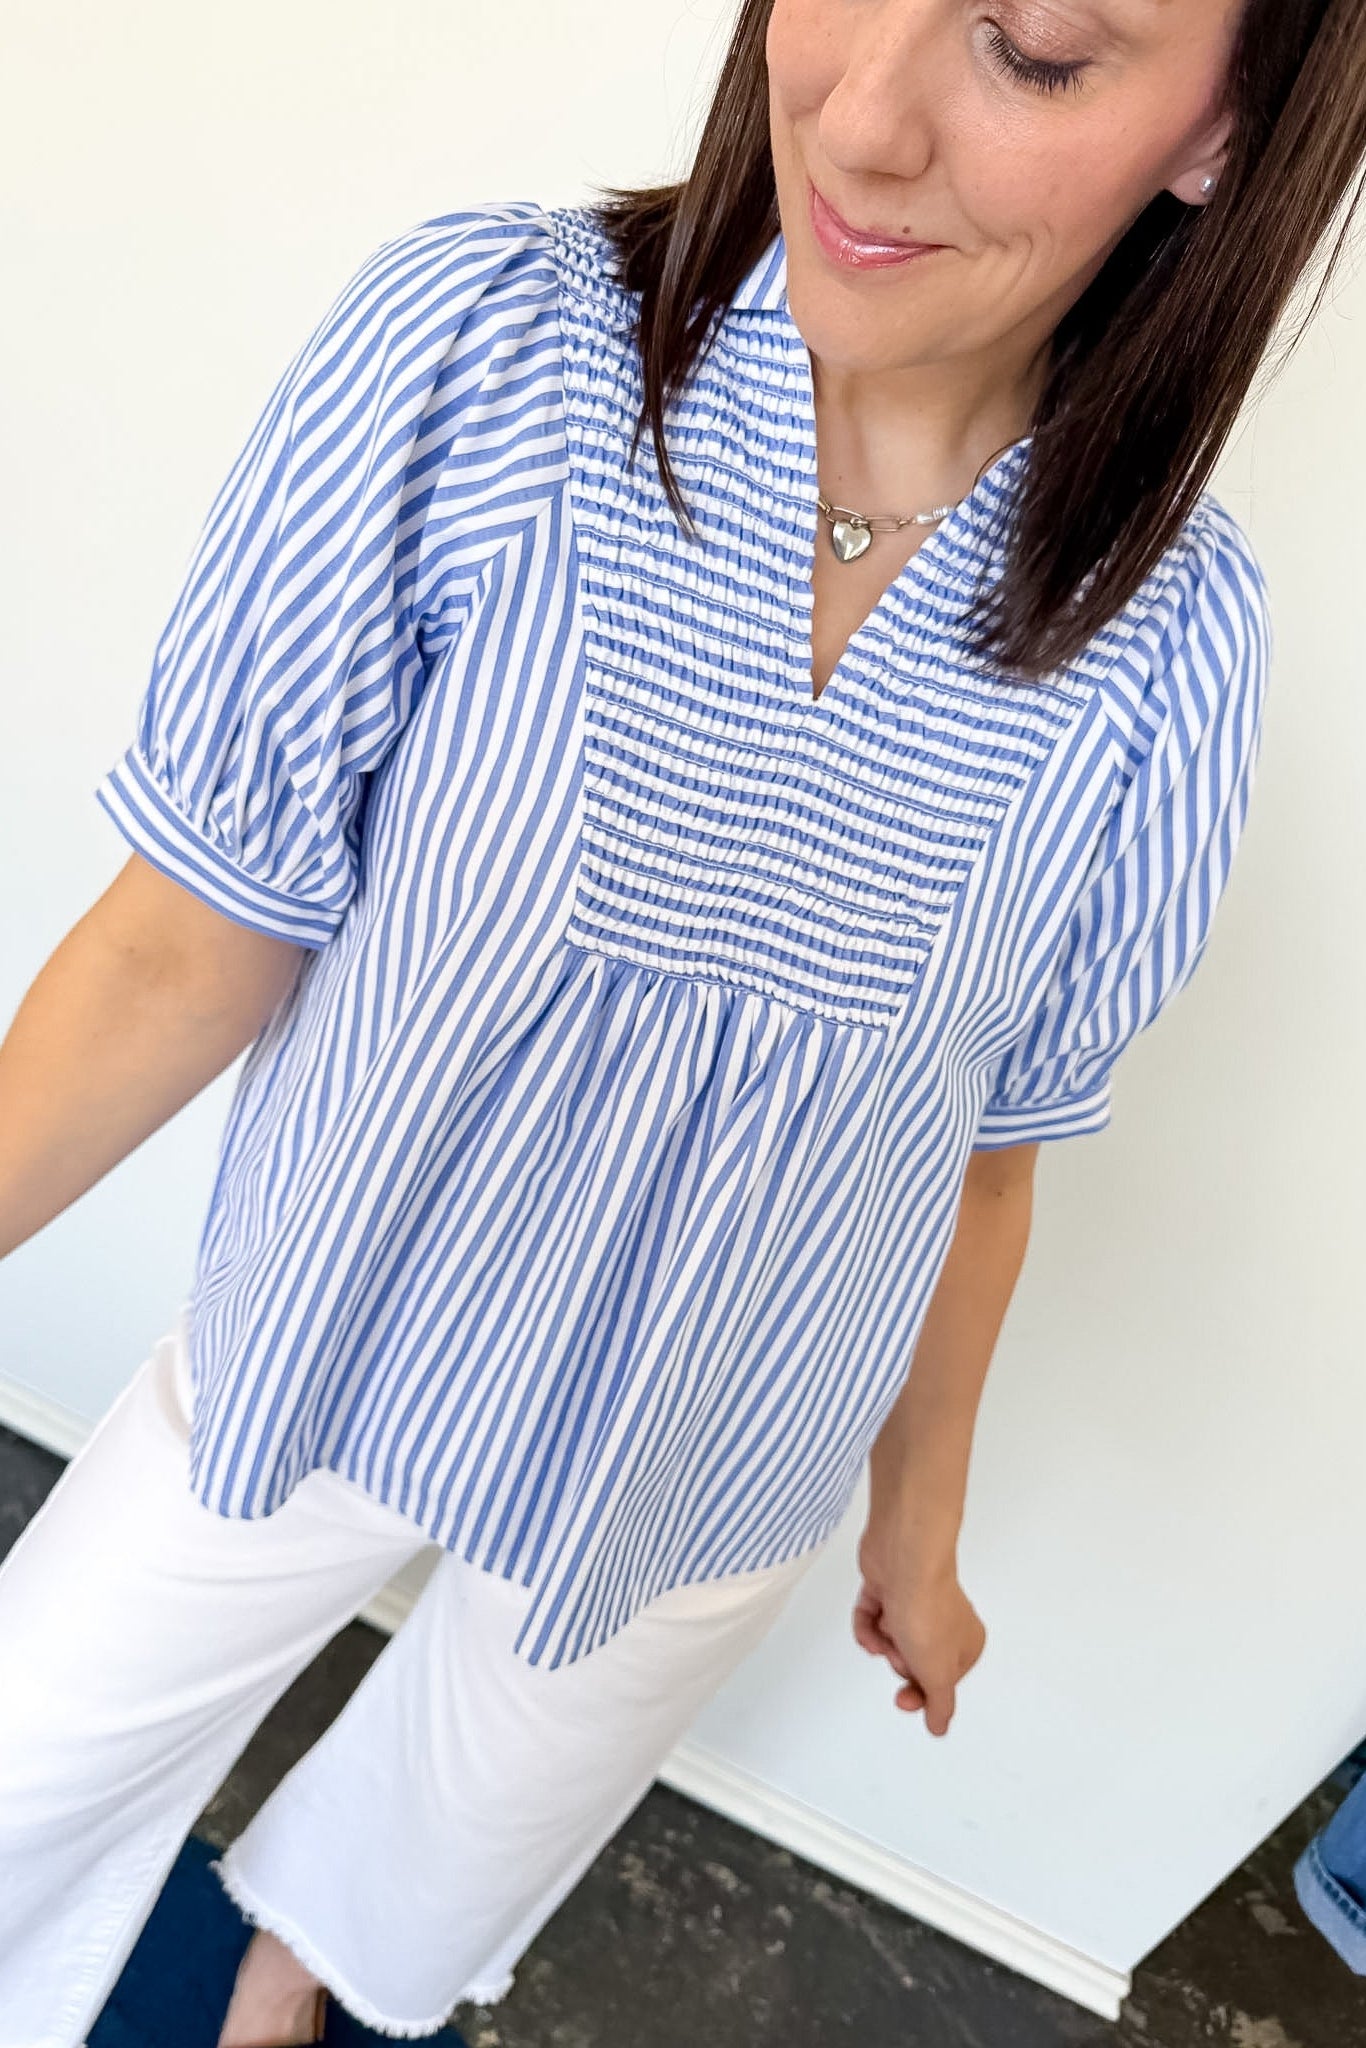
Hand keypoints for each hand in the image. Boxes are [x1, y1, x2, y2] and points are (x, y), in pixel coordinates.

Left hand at [853, 1521, 986, 1734]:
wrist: (902, 1559)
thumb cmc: (926, 1608)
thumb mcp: (937, 1674)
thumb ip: (939, 1705)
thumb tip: (940, 1726)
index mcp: (966, 1644)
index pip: (940, 1683)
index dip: (921, 1692)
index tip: (906, 1698)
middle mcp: (944, 1622)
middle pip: (912, 1662)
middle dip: (899, 1660)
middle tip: (900, 1651)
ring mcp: (914, 1603)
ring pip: (890, 1640)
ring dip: (881, 1640)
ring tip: (887, 1629)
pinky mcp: (888, 1589)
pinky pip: (872, 1617)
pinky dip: (867, 1624)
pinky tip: (871, 1622)